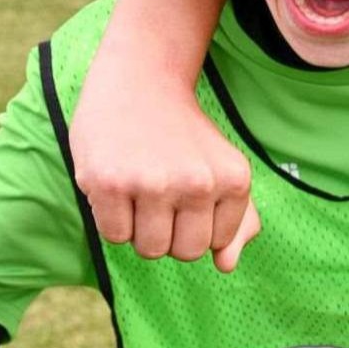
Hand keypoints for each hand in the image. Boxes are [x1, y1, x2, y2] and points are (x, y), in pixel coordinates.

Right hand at [70, 67, 258, 272]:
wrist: (139, 81)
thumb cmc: (184, 135)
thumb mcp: (223, 169)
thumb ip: (238, 220)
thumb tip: (227, 266)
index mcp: (234, 180)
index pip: (215, 244)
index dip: (194, 223)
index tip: (185, 190)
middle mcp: (198, 183)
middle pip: (183, 252)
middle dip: (168, 232)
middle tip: (160, 192)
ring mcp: (153, 183)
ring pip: (149, 249)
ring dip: (139, 229)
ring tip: (139, 189)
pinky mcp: (109, 183)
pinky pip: (114, 236)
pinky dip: (112, 219)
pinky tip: (117, 184)